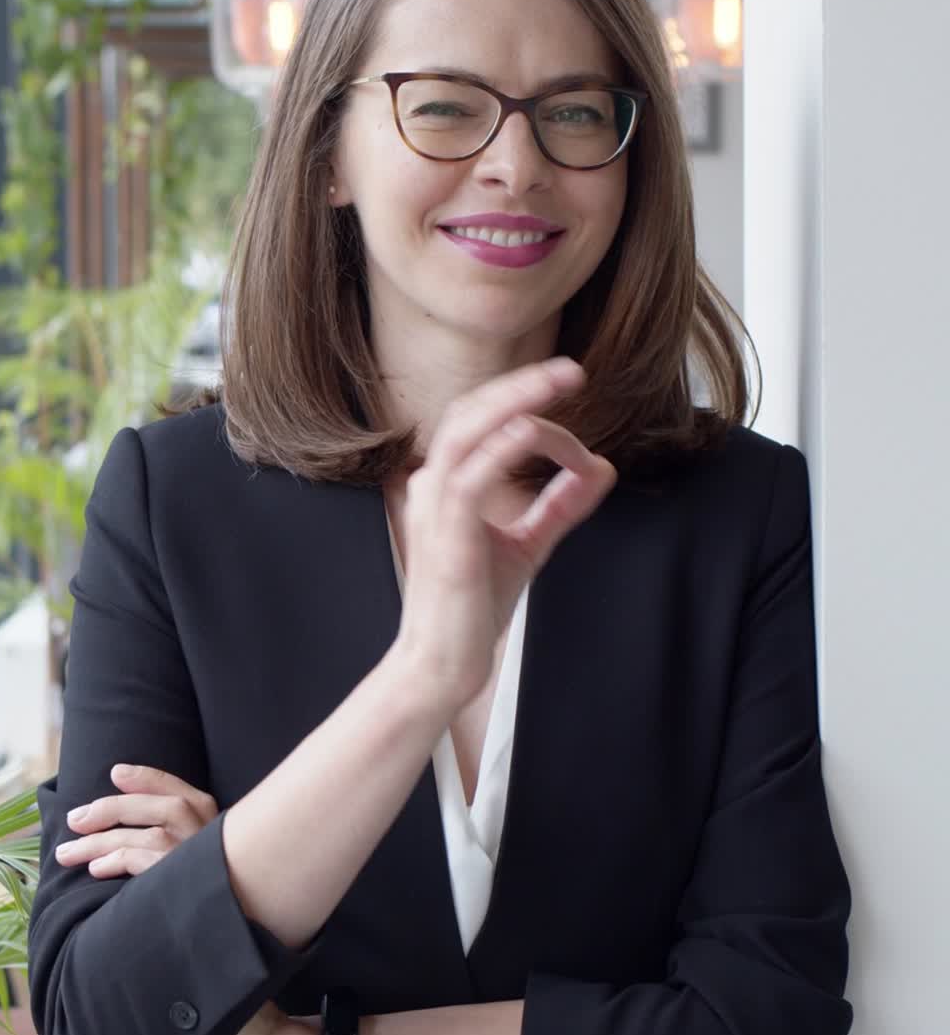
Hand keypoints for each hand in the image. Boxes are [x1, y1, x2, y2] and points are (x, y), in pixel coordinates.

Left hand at [55, 765, 217, 877]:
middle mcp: (205, 833)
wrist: (213, 927)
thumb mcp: (189, 843)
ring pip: (143, 837)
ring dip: (99, 842)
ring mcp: (193, 857)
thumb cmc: (194, 881)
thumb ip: (167, 821)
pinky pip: (141, 861)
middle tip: (73, 819)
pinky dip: (114, 861)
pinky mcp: (178, 883)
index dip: (145, 777)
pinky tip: (95, 868)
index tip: (115, 773)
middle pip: (157, 807)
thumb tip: (120, 783)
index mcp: (209, 817)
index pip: (176, 788)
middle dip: (110, 810)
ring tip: (68, 853)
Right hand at [390, 356, 615, 709]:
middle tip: (571, 372)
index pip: (486, 424)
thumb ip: (560, 506)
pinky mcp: (445, 533)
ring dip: (515, 401)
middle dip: (521, 384)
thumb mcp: (528, 544)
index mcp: (447, 483)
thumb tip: (602, 470)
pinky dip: (501, 448)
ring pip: (467, 430)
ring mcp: (434, 506)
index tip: (583, 448)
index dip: (536, 417)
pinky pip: (467, 475)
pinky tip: (534, 433)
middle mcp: (433, 484)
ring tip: (558, 382)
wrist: (445, 663)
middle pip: (470, 410)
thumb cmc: (473, 606)